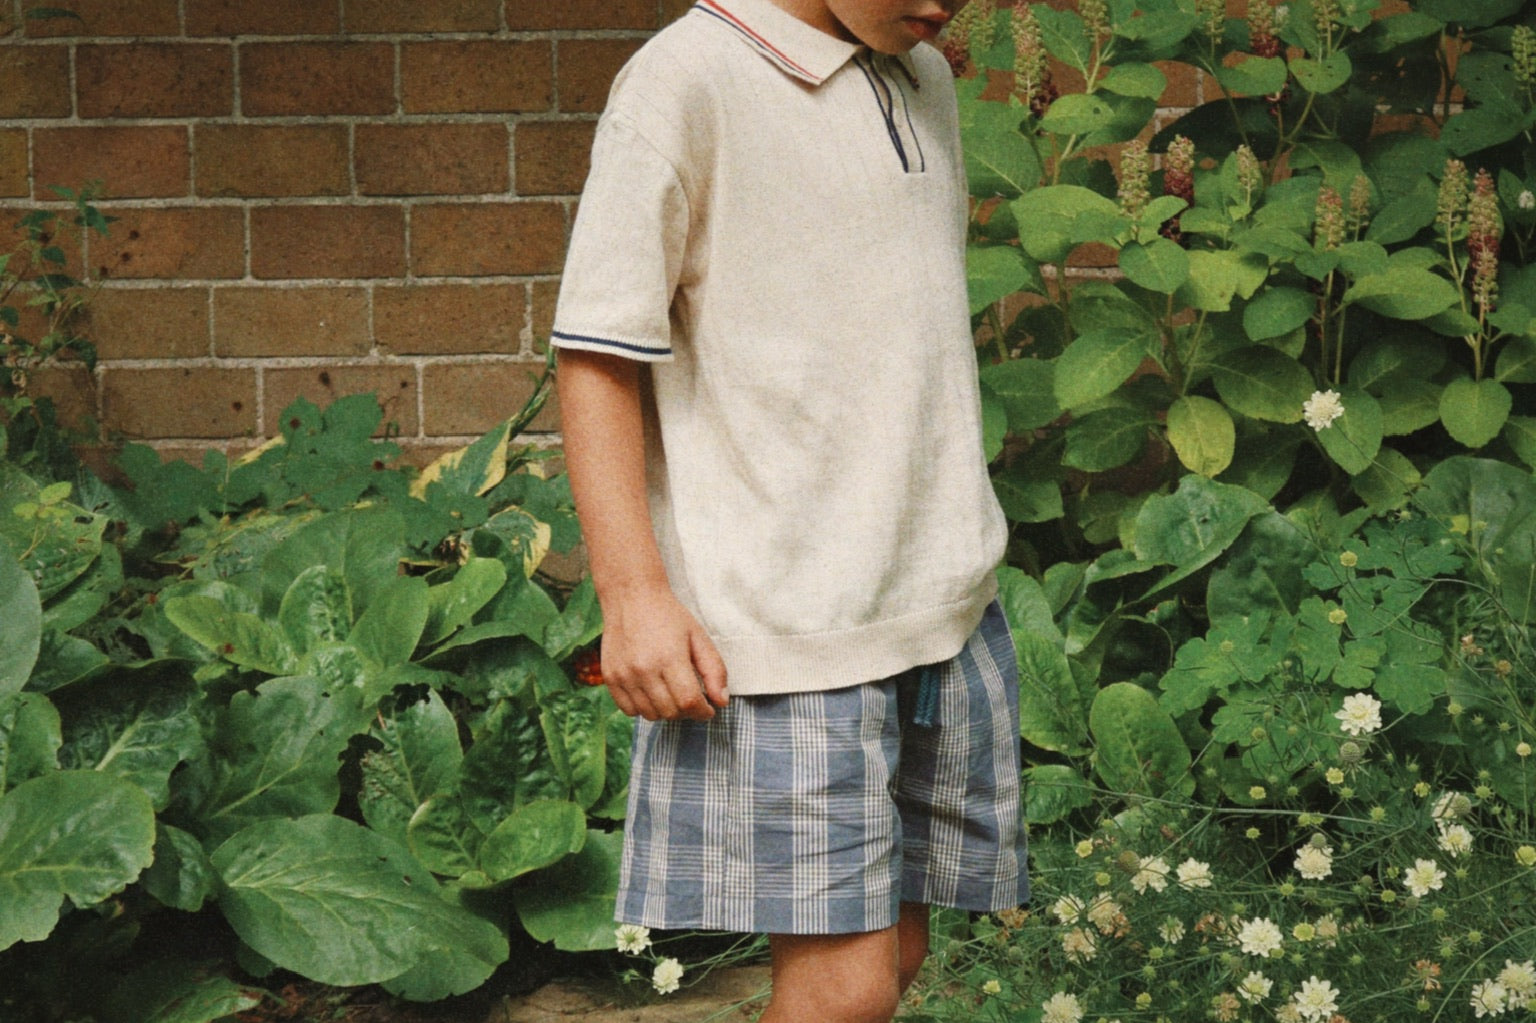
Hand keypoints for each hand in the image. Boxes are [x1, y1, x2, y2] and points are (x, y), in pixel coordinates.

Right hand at [599, 587, 727, 720]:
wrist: (631, 598)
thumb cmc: (669, 617)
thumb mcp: (698, 638)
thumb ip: (714, 670)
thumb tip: (721, 702)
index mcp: (670, 657)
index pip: (688, 701)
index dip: (702, 711)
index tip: (708, 709)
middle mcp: (644, 669)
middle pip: (670, 712)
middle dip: (686, 712)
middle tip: (691, 699)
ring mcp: (624, 675)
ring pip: (650, 715)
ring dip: (666, 711)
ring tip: (672, 695)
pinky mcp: (610, 677)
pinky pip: (629, 710)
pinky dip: (643, 709)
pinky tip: (652, 694)